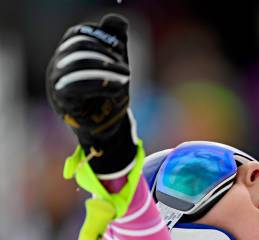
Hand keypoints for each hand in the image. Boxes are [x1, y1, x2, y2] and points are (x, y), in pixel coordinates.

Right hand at [47, 14, 136, 175]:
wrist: (107, 126)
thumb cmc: (109, 95)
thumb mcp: (115, 65)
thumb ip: (115, 41)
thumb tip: (117, 19)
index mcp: (67, 55)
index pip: (77, 35)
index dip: (99, 37)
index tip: (119, 47)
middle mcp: (57, 67)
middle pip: (77, 48)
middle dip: (105, 53)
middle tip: (125, 65)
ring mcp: (57, 84)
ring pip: (77, 65)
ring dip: (107, 68)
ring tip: (127, 76)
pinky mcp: (64, 102)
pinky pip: (77, 86)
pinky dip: (103, 83)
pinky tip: (121, 87)